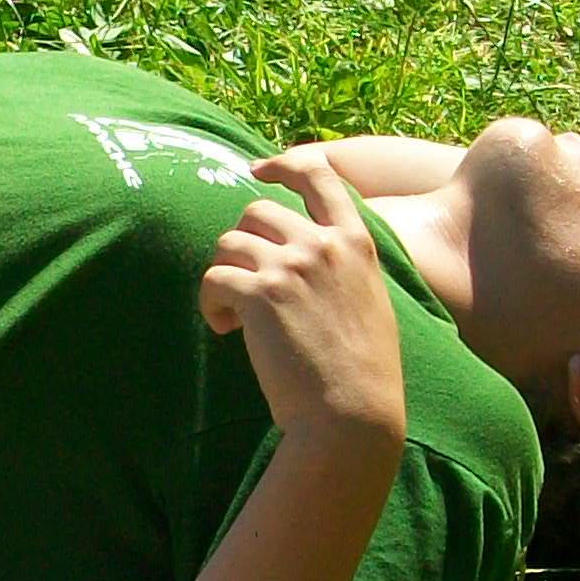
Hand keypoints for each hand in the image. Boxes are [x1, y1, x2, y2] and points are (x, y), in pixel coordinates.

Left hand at [200, 150, 407, 461]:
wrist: (352, 415)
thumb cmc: (361, 373)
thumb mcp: (368, 301)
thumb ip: (339, 267)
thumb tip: (297, 256)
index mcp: (355, 242)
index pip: (319, 174)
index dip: (283, 165)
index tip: (259, 170)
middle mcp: (322, 244)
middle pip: (256, 210)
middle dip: (240, 245)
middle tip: (243, 288)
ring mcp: (291, 266)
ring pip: (228, 243)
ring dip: (223, 276)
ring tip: (235, 317)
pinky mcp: (259, 294)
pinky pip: (213, 279)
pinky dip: (211, 304)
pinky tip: (227, 330)